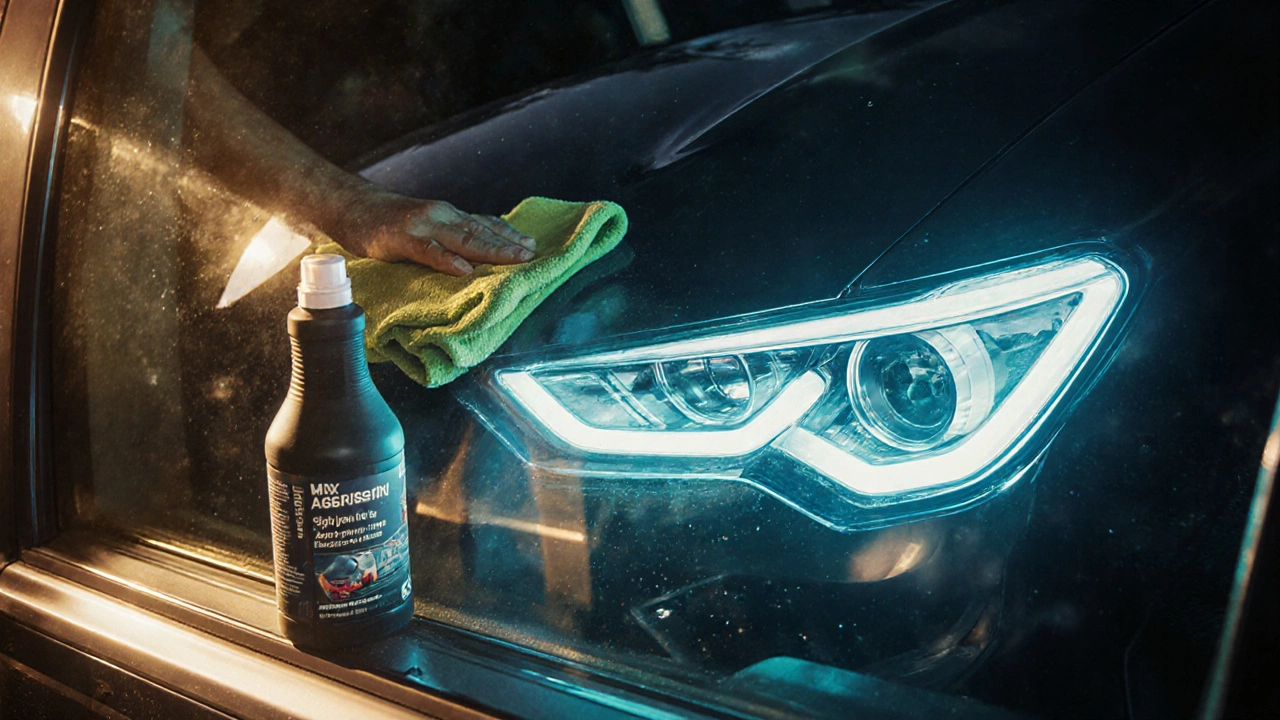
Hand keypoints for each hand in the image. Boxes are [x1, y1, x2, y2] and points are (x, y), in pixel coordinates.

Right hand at [325, 185, 534, 275]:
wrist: (351, 206)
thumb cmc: (389, 221)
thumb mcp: (426, 225)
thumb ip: (449, 236)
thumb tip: (476, 255)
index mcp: (447, 215)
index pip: (484, 224)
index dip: (508, 234)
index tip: (532, 245)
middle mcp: (440, 215)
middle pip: (480, 231)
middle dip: (508, 243)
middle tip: (532, 255)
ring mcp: (421, 225)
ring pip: (462, 239)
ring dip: (490, 249)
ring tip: (514, 259)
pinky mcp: (401, 239)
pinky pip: (428, 251)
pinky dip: (447, 260)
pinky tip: (464, 270)